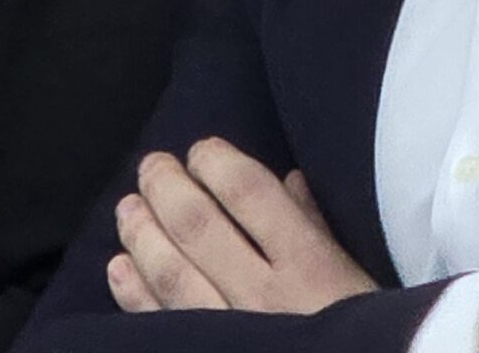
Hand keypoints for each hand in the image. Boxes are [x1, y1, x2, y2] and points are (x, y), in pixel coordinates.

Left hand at [108, 141, 376, 315]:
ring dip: (143, 236)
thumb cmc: (358, 327)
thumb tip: (288, 180)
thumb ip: (316, 226)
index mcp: (308, 262)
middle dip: (169, 190)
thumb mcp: (353, 274)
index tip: (201, 149)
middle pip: (201, 229)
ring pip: (172, 274)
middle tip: (151, 165)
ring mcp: (231, 330)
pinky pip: (160, 322)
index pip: (250, 195)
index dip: (219, 164)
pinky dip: (134, 294)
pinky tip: (120, 267)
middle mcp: (263, 295)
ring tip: (128, 206)